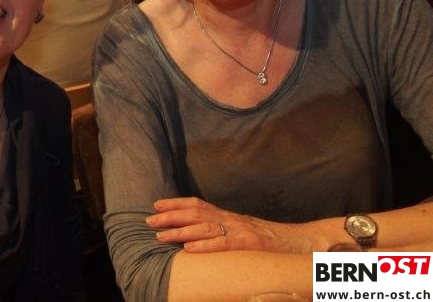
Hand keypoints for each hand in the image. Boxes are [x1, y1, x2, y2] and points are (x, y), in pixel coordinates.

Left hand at [145, 197, 312, 253]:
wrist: (304, 242)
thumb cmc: (272, 241)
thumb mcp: (244, 232)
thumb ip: (225, 231)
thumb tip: (201, 235)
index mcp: (229, 216)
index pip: (197, 204)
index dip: (175, 203)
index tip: (156, 203)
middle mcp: (231, 220)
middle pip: (195, 213)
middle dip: (170, 216)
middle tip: (149, 220)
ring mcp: (240, 231)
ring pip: (204, 228)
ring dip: (180, 232)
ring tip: (160, 236)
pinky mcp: (250, 244)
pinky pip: (224, 245)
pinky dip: (205, 246)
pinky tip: (189, 250)